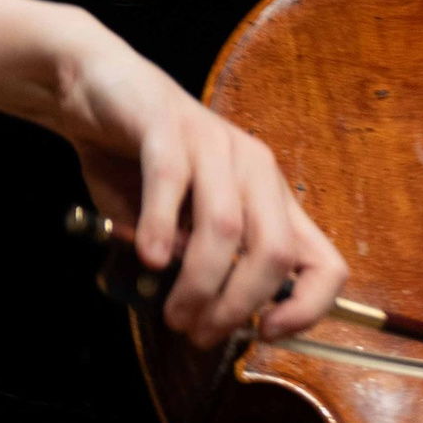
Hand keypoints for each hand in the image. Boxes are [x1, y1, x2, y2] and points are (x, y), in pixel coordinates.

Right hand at [49, 19, 345, 348]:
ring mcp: (215, 145)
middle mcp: (255, 170)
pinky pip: (172, 183)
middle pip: (275, 252)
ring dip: (199, 283)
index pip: (325, 262)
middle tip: (199, 333)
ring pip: (226, 227)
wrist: (97, 89)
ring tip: (172, 313)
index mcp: (270, 199)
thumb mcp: (178, 226)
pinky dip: (162, 229)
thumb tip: (202, 320)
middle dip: (238, 307)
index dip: (309, 308)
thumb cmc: (139, 165)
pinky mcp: (169, 127)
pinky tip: (149, 259)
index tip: (264, 333)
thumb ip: (195, 265)